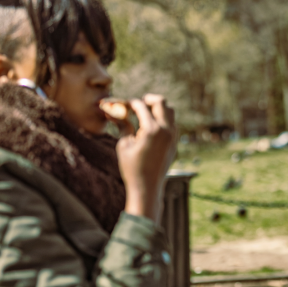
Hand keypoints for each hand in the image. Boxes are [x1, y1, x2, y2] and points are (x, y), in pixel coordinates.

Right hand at [116, 95, 176, 221]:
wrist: (147, 187)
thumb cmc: (132, 167)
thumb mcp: (124, 145)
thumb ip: (123, 125)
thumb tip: (112, 112)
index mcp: (152, 130)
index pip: (142, 106)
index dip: (132, 103)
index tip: (125, 104)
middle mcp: (166, 130)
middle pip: (162, 102)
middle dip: (149, 99)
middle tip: (140, 103)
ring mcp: (173, 136)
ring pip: (170, 111)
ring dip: (159, 108)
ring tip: (146, 113)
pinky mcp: (175, 142)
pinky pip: (172, 123)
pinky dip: (164, 119)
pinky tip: (152, 125)